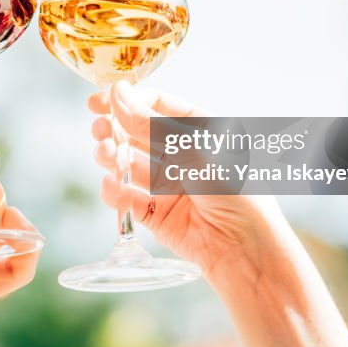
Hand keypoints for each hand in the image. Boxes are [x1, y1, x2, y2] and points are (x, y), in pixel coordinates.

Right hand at [90, 82, 347, 346]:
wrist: (249, 252)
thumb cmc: (236, 192)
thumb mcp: (194, 151)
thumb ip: (149, 124)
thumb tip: (117, 94)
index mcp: (200, 130)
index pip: (157, 106)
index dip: (127, 101)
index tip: (99, 101)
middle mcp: (182, 155)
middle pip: (137, 134)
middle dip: (113, 129)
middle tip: (98, 129)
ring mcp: (168, 185)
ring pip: (128, 164)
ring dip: (111, 157)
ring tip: (105, 155)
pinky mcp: (157, 215)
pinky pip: (128, 199)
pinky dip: (115, 192)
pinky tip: (111, 186)